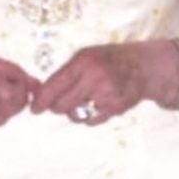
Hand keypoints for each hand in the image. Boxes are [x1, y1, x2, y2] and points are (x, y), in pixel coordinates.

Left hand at [30, 41, 170, 123]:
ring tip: (84, 101)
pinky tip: (97, 105)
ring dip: (74, 112)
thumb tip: (41, 93)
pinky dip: (89, 117)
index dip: (41, 100)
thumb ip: (66, 73)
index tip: (35, 109)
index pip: (55, 85)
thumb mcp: (87, 56)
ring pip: (76, 115)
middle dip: (56, 107)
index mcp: (83, 62)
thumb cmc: (110, 59)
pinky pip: (91, 121)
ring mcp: (106, 94)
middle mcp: (94, 78)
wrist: (143, 66)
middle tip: (58, 105)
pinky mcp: (115, 108)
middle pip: (62, 105)